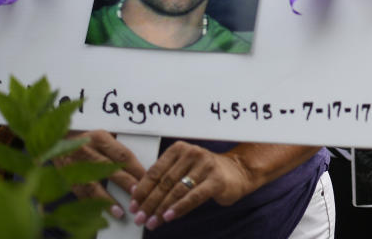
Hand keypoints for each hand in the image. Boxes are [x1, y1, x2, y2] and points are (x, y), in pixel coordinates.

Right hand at [54, 130, 145, 218]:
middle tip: (137, 194)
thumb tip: (140, 166)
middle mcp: (87, 150)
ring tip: (120, 210)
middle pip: (110, 169)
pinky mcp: (67, 177)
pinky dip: (92, 204)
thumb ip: (119, 148)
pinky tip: (102, 212)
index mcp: (99, 137)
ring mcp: (74, 165)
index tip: (146, 179)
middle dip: (125, 183)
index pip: (122, 155)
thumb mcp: (103, 135)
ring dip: (107, 199)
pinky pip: (81, 193)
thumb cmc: (88, 138)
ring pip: (93, 184)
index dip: (136, 168)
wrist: (59, 139)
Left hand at [129, 140, 251, 230]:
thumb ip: (163, 178)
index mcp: (178, 149)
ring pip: (176, 190)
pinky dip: (179, 208)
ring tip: (152, 222)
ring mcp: (204, 165)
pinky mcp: (215, 180)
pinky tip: (168, 217)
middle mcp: (191, 153)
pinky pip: (193, 196)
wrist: (237, 172)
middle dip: (149, 203)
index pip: (155, 171)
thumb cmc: (205, 173)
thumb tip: (136, 194)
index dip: (142, 190)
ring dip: (161, 209)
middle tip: (139, 218)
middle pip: (164, 182)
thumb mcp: (183, 169)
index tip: (133, 205)